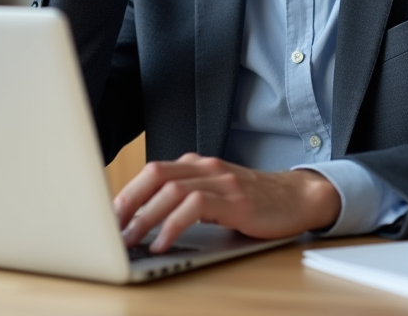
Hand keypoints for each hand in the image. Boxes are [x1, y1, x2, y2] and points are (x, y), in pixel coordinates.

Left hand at [113, 153, 340, 252]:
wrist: (298, 198)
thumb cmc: (255, 202)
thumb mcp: (216, 196)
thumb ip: (187, 200)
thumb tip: (145, 223)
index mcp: (198, 165)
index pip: (153, 171)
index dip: (127, 192)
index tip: (109, 216)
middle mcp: (206, 168)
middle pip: (156, 175)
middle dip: (129, 201)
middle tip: (111, 228)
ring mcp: (222, 181)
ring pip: (172, 190)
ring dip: (146, 217)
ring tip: (131, 240)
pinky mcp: (235, 200)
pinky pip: (195, 207)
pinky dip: (173, 225)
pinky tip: (163, 243)